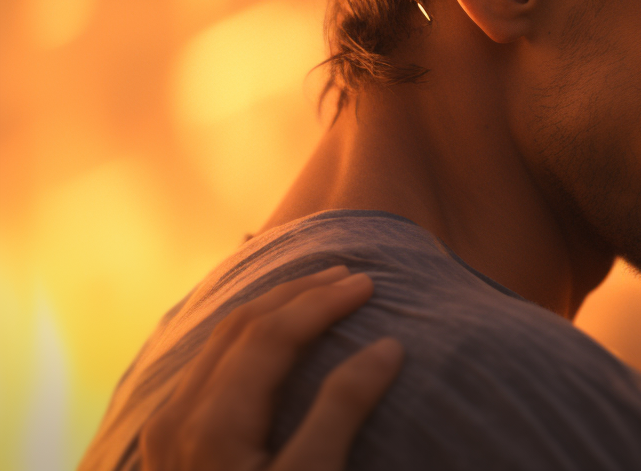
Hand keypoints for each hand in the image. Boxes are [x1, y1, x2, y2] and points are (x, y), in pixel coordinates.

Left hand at [140, 266, 403, 470]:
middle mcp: (179, 420)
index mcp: (211, 425)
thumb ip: (343, 412)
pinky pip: (209, 368)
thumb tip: (386, 348)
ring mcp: (169, 433)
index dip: (321, 303)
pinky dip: (248, 340)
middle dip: (297, 295)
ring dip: (272, 312)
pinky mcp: (172, 447)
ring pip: (219, 344)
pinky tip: (271, 340)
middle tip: (349, 276)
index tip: (368, 285)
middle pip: (239, 330)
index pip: (269, 336)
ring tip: (318, 294)